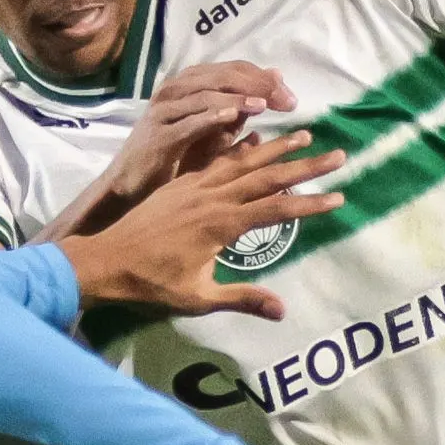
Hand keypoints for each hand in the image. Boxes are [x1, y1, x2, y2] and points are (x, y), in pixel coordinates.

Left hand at [61, 131, 344, 319]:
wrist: (106, 260)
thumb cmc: (152, 284)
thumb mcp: (199, 298)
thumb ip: (242, 299)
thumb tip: (283, 311)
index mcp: (220, 224)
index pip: (276, 209)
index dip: (309, 203)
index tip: (338, 196)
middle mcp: (212, 197)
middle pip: (268, 176)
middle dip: (305, 166)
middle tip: (339, 155)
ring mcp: (196, 186)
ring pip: (243, 160)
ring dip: (276, 147)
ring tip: (304, 134)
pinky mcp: (182, 183)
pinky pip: (216, 159)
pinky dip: (239, 147)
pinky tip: (254, 137)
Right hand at [108, 62, 297, 202]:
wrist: (134, 182)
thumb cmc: (176, 154)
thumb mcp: (215, 130)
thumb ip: (241, 108)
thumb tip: (276, 81)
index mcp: (191, 83)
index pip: (234, 69)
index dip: (263, 78)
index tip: (289, 95)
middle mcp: (177, 89)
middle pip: (223, 76)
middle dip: (257, 85)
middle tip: (284, 99)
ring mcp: (165, 109)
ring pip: (206, 94)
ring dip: (238, 97)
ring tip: (264, 105)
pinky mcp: (158, 133)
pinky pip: (188, 121)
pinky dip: (211, 117)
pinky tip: (233, 118)